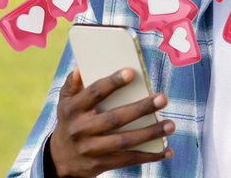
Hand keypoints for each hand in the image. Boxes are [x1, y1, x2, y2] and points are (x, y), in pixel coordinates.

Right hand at [48, 66, 174, 176]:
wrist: (59, 160)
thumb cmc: (69, 122)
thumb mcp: (64, 103)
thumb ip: (72, 84)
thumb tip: (80, 66)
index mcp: (73, 109)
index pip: (94, 93)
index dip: (113, 82)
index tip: (131, 73)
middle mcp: (80, 129)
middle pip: (115, 118)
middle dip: (141, 108)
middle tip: (163, 98)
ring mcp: (90, 149)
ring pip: (124, 141)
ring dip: (150, 133)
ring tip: (170, 124)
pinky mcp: (101, 164)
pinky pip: (128, 160)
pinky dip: (149, 156)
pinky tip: (166, 150)